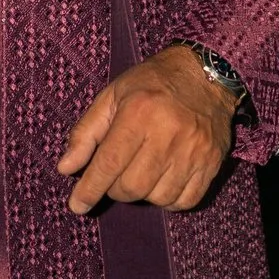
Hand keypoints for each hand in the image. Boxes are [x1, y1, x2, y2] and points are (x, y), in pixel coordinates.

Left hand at [57, 47, 236, 215]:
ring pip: (157, 198)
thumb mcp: (112, 96)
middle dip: (115, 188)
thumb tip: (66, 169)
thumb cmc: (152, 84)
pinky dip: (169, 199)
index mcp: (139, 112)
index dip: (90, 189)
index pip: (109, 163)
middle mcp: (168, 133)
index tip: (77, 205)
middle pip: (132, 187)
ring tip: (142, 171)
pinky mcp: (212, 162)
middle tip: (116, 174)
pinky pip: (185, 201)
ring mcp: (194, 150)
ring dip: (143, 193)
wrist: (206, 73)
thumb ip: (86, 133)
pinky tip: (164, 180)